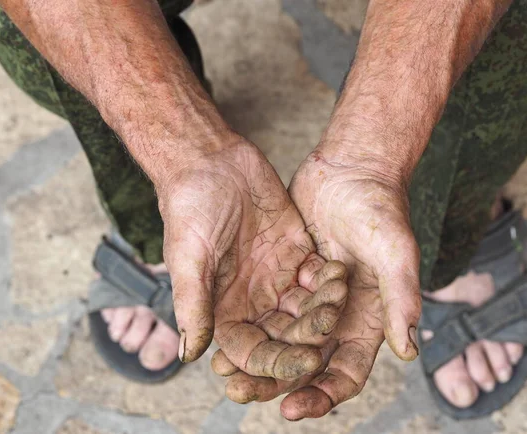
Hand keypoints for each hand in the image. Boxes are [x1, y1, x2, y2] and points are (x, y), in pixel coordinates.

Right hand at [158, 134, 348, 380]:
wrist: (210, 159)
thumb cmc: (190, 207)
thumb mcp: (188, 257)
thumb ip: (193, 305)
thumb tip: (188, 356)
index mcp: (223, 309)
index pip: (251, 351)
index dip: (277, 361)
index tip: (306, 361)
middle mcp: (252, 299)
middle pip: (285, 334)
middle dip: (308, 335)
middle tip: (329, 324)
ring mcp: (276, 276)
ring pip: (307, 306)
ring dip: (324, 306)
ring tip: (337, 294)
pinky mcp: (296, 251)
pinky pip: (318, 274)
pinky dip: (330, 278)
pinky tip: (339, 273)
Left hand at [217, 150, 421, 418]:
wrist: (352, 167)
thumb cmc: (381, 207)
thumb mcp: (395, 252)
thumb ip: (401, 298)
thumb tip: (409, 350)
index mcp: (366, 318)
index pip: (346, 371)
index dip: (323, 394)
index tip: (292, 408)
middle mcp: (338, 315)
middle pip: (306, 363)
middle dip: (276, 382)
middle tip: (241, 392)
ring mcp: (311, 296)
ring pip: (282, 338)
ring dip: (258, 357)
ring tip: (224, 371)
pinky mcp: (290, 275)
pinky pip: (268, 307)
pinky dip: (249, 322)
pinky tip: (223, 331)